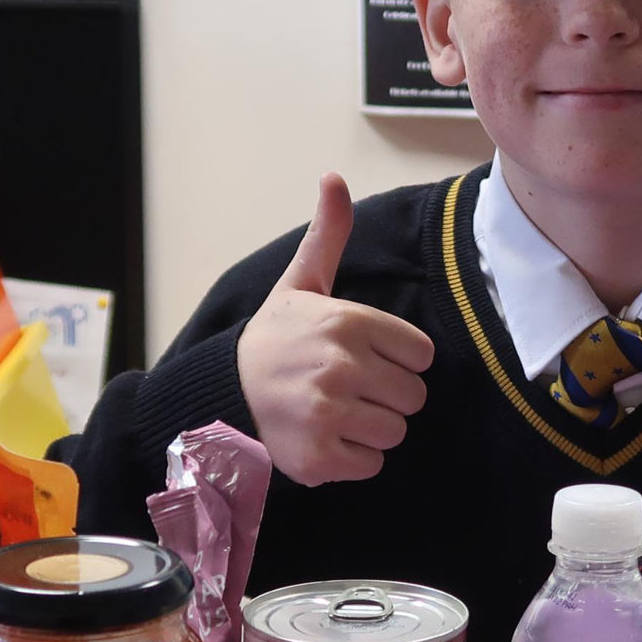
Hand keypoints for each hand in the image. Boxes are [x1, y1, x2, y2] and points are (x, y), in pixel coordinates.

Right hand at [237, 173, 433, 484]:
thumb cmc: (272, 340)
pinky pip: (372, 465)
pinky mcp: (320, 458)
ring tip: (334, 414)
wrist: (220, 396)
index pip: (421, 356)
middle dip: (386, 398)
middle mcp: (341, 366)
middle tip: (346, 390)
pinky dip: (352, 460)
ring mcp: (330, 414)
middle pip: (414, 397)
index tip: (363, 359)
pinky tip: (324, 440)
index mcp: (348, 321)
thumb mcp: (301, 284)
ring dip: (370, 430)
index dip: (396, 361)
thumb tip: (333, 177)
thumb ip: (328, 235)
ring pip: (395, 432)